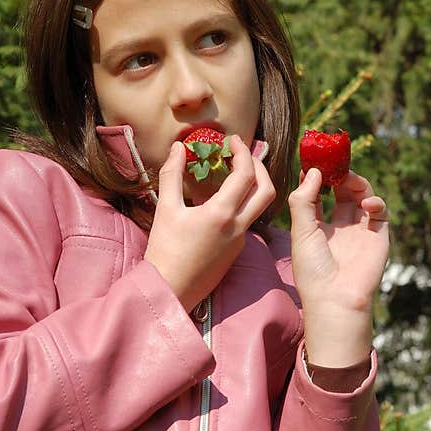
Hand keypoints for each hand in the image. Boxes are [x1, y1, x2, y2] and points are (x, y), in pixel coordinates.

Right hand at [144, 135, 275, 312]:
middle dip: (259, 167)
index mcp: (221, 214)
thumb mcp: (166, 209)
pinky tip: (220, 201)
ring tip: (234, 173)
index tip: (233, 140)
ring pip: (259, 207)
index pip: (245, 174)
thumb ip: (172, 174)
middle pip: (266, 190)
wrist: (170, 290)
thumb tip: (179, 147)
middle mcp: (238, 227)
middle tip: (242, 154)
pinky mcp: (235, 252)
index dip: (242, 152)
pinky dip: (240, 204)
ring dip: (253, 186)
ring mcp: (240, 241)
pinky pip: (246, 221)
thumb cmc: (164, 251)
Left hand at [287, 168, 389, 366]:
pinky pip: (380, 211)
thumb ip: (304, 200)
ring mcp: (360, 230)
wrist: (335, 298)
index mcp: (318, 227)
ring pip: (362, 195)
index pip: (319, 194)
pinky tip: (366, 204)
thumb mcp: (301, 231)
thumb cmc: (313, 269)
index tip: (314, 160)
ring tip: (348, 179)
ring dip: (356, 182)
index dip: (317, 177)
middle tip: (334, 162)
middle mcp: (340, 227)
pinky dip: (376, 202)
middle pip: (343, 191)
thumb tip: (314, 171)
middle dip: (339, 174)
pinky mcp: (378, 235)